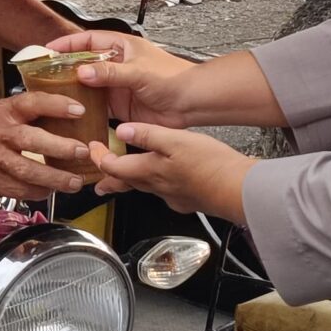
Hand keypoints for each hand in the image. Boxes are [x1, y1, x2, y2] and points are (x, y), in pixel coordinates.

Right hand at [0, 92, 96, 200]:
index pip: (31, 103)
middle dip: (60, 148)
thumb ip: (32, 114)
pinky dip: (37, 192)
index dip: (56, 105)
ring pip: (26, 172)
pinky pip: (17, 190)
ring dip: (54, 179)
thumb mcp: (5, 110)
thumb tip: (74, 117)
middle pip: (30, 141)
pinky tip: (49, 190)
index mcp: (4, 111)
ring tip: (73, 181)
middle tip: (82, 152)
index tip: (79, 110)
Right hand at [48, 31, 197, 127]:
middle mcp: (115, 66)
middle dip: (64, 69)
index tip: (47, 51)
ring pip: (87, 87)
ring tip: (52, 96)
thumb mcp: (138, 72)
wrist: (191, 103)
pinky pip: (96, 107)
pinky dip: (84, 110)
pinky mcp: (119, 106)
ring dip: (72, 91)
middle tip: (43, 76)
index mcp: (120, 47)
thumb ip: (110, 72)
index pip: (86, 41)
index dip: (66, 45)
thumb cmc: (173, 78)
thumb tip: (82, 72)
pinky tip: (72, 115)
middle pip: (82, 64)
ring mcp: (116, 87)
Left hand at [90, 125, 257, 224]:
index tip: (93, 148)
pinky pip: (163, 192)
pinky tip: (162, 181)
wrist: (238, 189)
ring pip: (143, 188)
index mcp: (149, 171)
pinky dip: (154, 185)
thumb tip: (121, 130)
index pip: (112, 167)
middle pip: (124, 183)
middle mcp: (156, 187)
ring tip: (123, 180)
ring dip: (130, 183)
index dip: (99, 157)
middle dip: (109, 180)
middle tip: (96, 183)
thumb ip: (147, 135)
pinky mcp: (186, 200)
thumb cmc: (210, 164)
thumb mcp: (175, 140)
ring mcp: (172, 196)